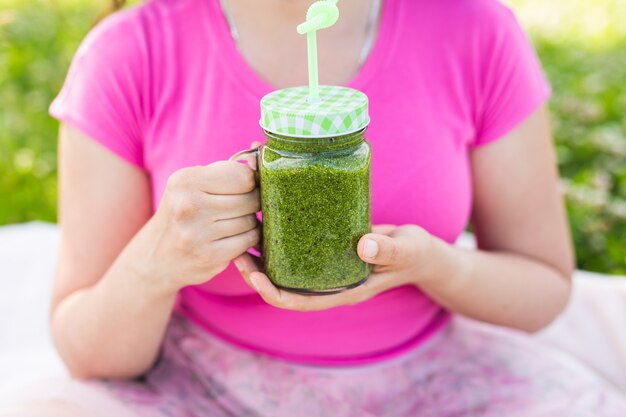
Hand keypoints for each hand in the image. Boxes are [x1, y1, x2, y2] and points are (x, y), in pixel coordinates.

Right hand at [143, 161, 260, 293]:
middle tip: (242, 207)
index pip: (243, 176)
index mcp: (185, 180)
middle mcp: (189, 205)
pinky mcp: (209, 255)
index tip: (245, 187)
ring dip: (250, 222)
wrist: (157, 255)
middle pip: (250, 199)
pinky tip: (234, 237)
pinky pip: (248, 241)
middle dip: (252, 203)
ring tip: (234, 222)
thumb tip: (260, 156)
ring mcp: (197, 233)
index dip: (251, 182)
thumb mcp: (194, 184)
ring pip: (251, 221)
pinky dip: (248, 239)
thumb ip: (226, 170)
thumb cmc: (184, 212)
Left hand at [234, 224, 441, 310]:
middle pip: (285, 288)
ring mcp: (328, 269)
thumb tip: (364, 247)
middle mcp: (330, 283)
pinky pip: (298, 252)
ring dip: (264, 260)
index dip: (274, 294)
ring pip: (288, 271)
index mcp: (344, 291)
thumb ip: (387, 250)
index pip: (301, 301)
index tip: (254, 278)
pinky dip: (281, 242)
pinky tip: (270, 222)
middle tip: (239, 253)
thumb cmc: (414, 254)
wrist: (419, 251)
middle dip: (259, 276)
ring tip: (245, 237)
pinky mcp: (328, 251)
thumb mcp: (405, 251)